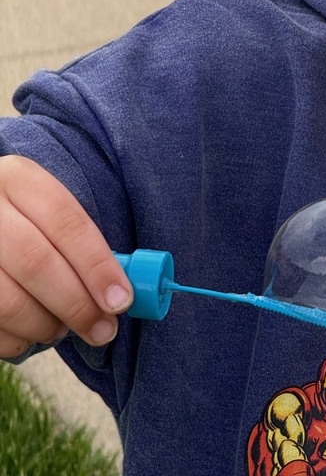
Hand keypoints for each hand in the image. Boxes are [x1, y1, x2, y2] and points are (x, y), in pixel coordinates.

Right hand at [0, 155, 132, 357]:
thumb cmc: (24, 218)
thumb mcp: (45, 208)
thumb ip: (77, 239)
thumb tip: (117, 291)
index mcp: (19, 179)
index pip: (66, 222)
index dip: (97, 265)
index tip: (120, 300)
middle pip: (37, 263)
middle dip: (77, 304)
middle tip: (103, 329)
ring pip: (8, 300)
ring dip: (45, 325)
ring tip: (63, 329)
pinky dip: (15, 339)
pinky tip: (30, 334)